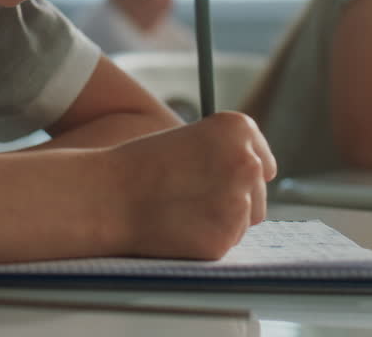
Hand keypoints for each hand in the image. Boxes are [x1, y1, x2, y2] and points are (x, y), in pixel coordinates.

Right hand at [104, 112, 276, 260]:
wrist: (107, 195)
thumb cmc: (142, 164)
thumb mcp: (192, 139)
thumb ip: (228, 153)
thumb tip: (258, 178)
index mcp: (239, 129)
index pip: (264, 162)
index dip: (238, 174)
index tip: (217, 179)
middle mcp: (247, 162)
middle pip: (259, 193)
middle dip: (235, 198)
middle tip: (193, 197)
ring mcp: (239, 203)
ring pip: (247, 220)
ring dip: (224, 219)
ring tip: (183, 209)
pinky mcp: (224, 238)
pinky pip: (228, 242)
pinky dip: (208, 239)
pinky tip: (179, 227)